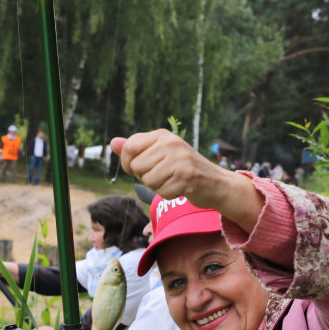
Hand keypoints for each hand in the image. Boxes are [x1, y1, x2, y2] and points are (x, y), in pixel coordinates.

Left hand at [111, 130, 262, 231]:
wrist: (215, 183)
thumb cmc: (183, 169)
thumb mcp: (159, 154)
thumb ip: (136, 149)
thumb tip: (113, 142)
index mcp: (162, 135)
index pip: (129, 147)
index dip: (128, 163)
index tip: (140, 168)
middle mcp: (171, 143)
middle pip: (137, 166)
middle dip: (145, 177)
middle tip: (162, 175)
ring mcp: (180, 159)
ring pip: (148, 180)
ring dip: (158, 187)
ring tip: (172, 180)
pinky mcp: (186, 176)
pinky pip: (162, 191)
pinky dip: (169, 194)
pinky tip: (180, 188)